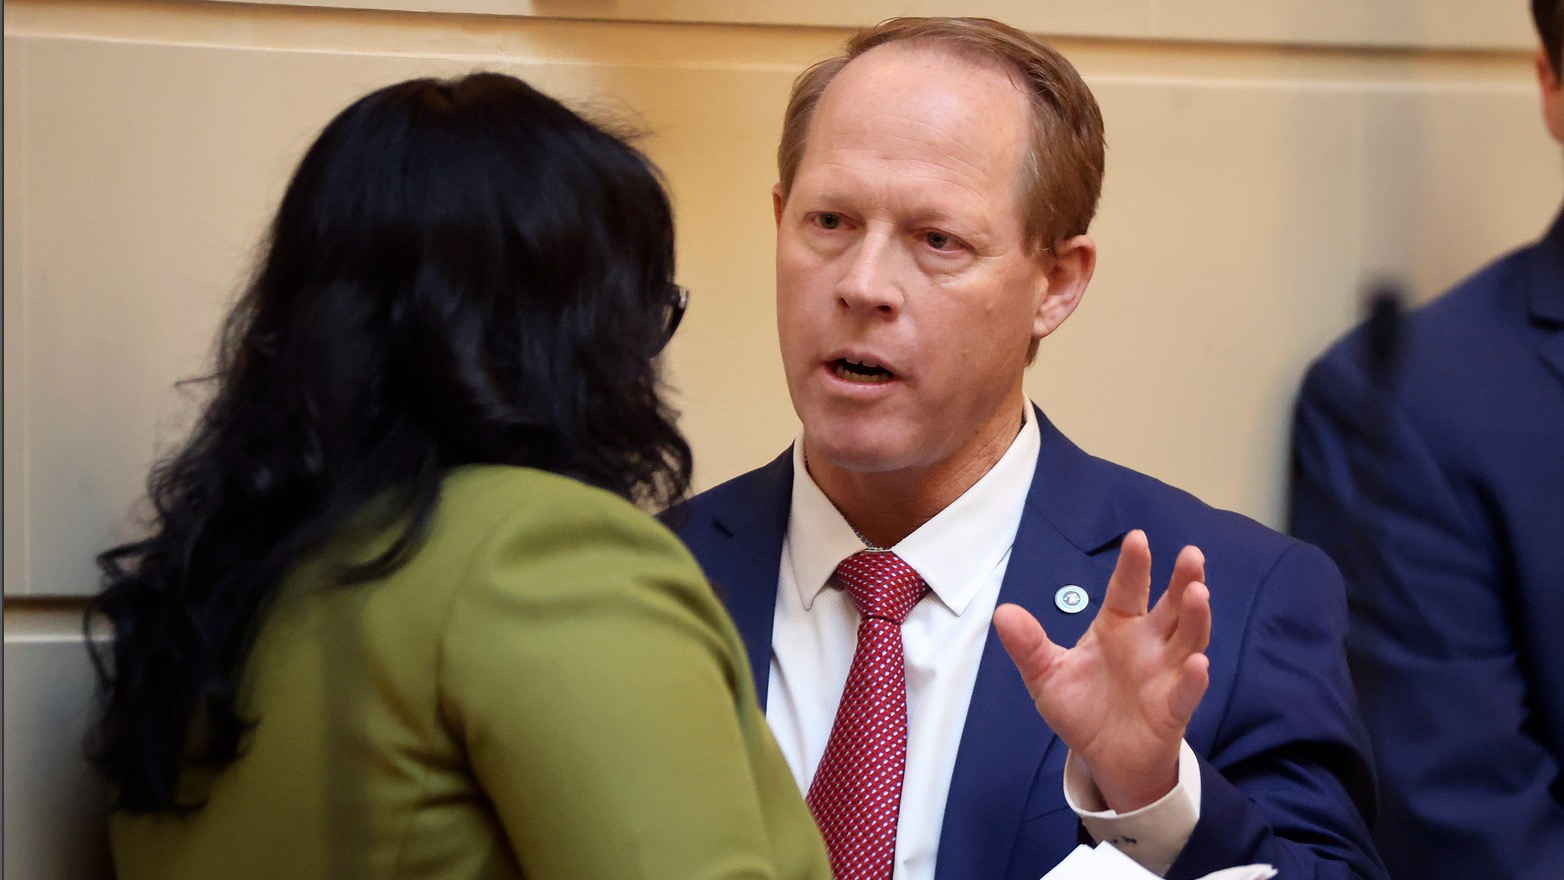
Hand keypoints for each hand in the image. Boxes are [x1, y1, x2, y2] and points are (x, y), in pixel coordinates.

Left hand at [993, 529, 1210, 812]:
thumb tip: (1002, 613)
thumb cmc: (1082, 708)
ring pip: (1188, 640)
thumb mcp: (1047, 675)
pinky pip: (1186, 692)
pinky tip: (1198, 663)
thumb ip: (1029, 646)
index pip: (1126, 589)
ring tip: (1198, 592)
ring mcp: (1165, 674)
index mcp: (1117, 626)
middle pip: (1171, 607)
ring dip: (1195, 617)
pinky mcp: (1173, 709)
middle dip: (1183, 580)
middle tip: (1191, 555)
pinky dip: (1193, 678)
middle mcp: (1148, 644)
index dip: (1133, 565)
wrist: (1104, 757)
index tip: (1137, 538)